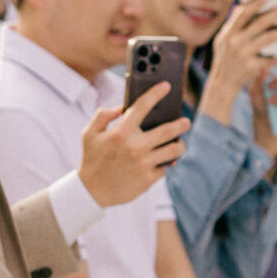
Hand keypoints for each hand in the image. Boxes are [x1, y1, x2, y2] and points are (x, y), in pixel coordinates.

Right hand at [78, 91, 187, 205]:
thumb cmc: (92, 159)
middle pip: (168, 131)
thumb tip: (121, 108)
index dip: (156, 93)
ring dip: (179, 145)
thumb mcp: (89, 134)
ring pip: (173, 150)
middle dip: (181, 124)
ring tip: (179, 143)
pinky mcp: (148, 179)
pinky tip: (163, 161)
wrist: (92, 191)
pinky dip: (164, 163)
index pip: (142, 106)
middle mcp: (135, 146)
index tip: (166, 86)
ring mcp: (143, 164)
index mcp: (121, 132)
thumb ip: (103, 116)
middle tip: (186, 122)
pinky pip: (164, 167)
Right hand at [206, 1, 276, 109]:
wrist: (222, 84)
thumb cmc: (224, 59)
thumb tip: (241, 6)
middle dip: (275, 14)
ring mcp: (244, 54)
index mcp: (229, 33)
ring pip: (268, 39)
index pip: (243, 14)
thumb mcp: (222, 40)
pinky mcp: (252, 67)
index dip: (255, 4)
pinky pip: (270, 58)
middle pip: (259, 24)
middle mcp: (236, 42)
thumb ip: (232, 24)